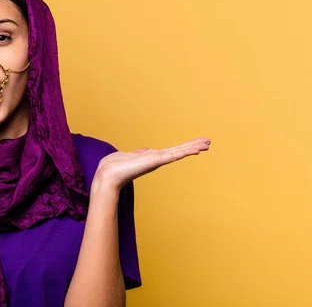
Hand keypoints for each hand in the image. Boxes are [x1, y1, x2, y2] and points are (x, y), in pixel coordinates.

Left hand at [93, 137, 210, 193]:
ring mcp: (156, 161)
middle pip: (178, 150)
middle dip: (193, 146)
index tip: (196, 143)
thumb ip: (138, 153)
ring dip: (192, 147)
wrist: (108, 175)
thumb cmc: (115, 167)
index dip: (184, 147)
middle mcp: (156, 159)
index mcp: (151, 157)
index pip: (171, 150)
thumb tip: (144, 150)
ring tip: (206, 143)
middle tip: (208, 142)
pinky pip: (173, 155)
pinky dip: (184, 151)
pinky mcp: (155, 162)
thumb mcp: (129, 156)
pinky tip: (194, 149)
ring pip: (178, 152)